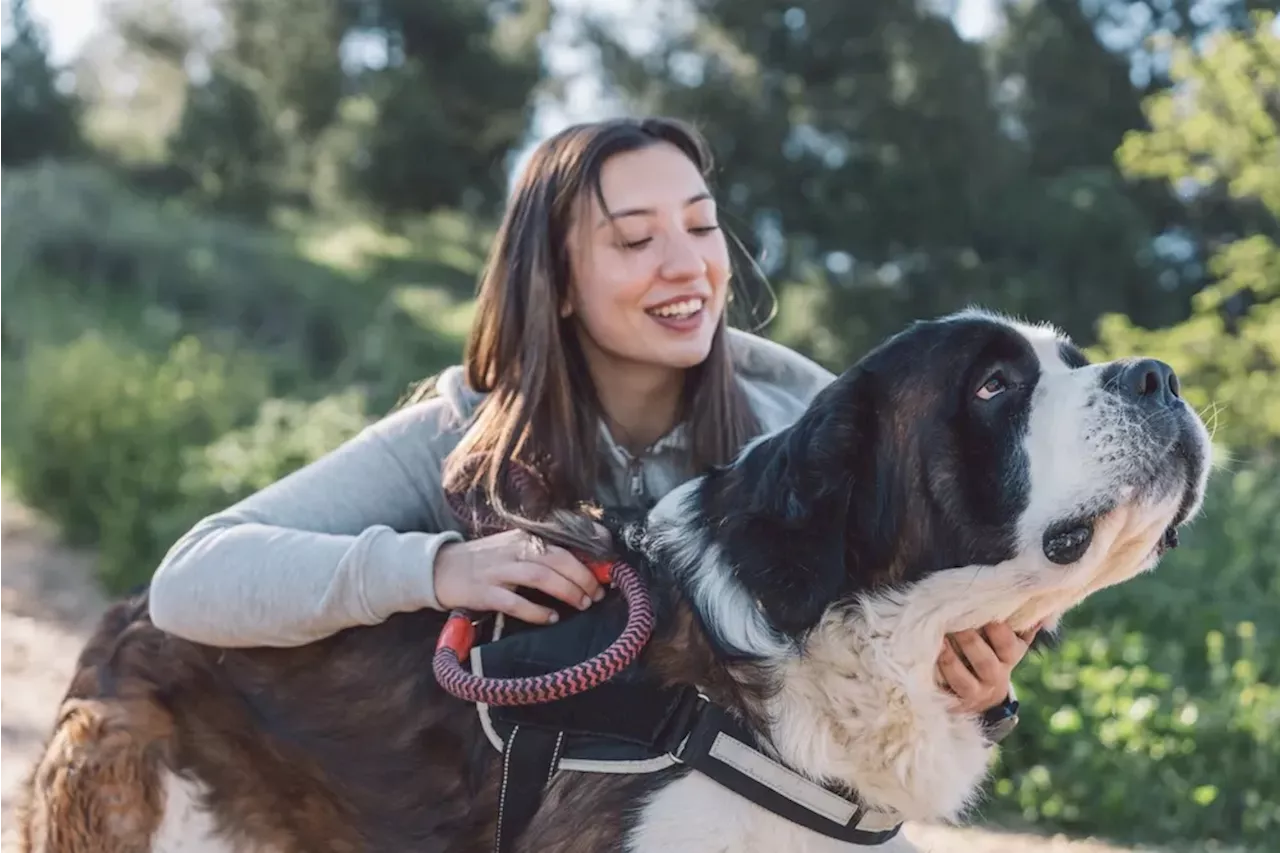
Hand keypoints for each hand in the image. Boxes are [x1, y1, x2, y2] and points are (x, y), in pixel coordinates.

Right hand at [434, 529, 607, 624]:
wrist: (442, 569)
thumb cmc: (486, 561)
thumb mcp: (515, 548)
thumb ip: (543, 553)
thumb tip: (582, 564)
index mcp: (525, 538)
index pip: (564, 543)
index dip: (588, 558)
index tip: (607, 571)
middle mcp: (514, 550)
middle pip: (558, 560)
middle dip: (583, 578)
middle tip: (596, 595)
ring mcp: (499, 571)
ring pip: (541, 577)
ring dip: (567, 591)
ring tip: (582, 605)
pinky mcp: (485, 592)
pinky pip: (515, 602)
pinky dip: (536, 611)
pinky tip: (550, 619)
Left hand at [937, 621, 1043, 713]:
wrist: (984, 696)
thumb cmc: (994, 655)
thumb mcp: (1012, 641)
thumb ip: (1023, 624)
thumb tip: (1043, 609)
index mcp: (1009, 658)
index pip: (1008, 646)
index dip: (999, 632)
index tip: (987, 616)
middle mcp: (994, 677)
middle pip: (985, 662)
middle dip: (971, 642)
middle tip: (956, 624)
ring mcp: (974, 692)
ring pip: (964, 681)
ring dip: (951, 661)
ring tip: (939, 641)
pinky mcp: (955, 701)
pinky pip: (945, 692)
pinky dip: (936, 676)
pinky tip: (927, 660)